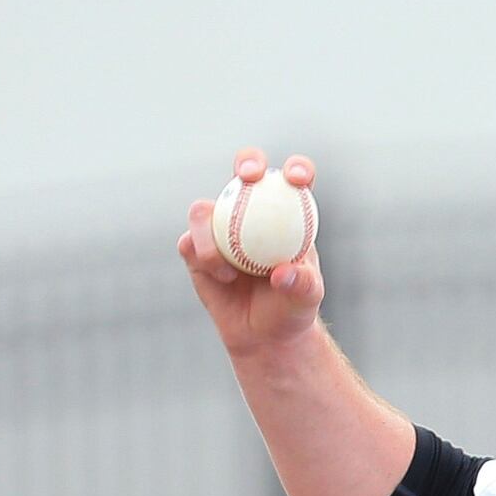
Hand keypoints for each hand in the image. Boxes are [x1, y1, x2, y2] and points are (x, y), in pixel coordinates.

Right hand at [178, 149, 327, 359]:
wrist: (263, 334)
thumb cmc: (291, 309)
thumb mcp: (306, 297)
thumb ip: (302, 283)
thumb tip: (283, 272)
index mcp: (286, 212)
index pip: (294, 179)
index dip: (297, 168)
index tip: (297, 179)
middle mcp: (250, 209)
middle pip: (245, 170)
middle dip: (247, 161)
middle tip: (248, 176)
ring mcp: (218, 225)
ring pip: (203, 209)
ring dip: (210, 236)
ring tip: (228, 271)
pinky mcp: (194, 247)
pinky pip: (189, 242)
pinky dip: (204, 257)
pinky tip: (222, 277)